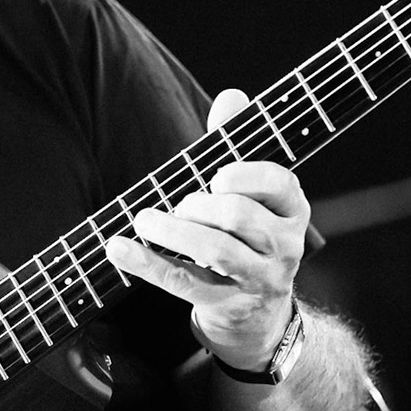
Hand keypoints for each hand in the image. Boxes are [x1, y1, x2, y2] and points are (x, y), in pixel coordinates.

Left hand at [104, 87, 309, 371]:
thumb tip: (232, 95)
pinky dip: (146, 262)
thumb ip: (236, 145)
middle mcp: (285, 244)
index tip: (216, 176)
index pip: (278, 181)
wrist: (257, 315)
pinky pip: (183, 281)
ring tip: (147, 220)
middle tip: (178, 204)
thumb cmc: (245, 237)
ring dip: (174, 231)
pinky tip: (118, 248)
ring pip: (216, 250)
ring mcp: (260, 279)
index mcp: (292, 208)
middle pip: (239, 216)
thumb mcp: (248, 193)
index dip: (243, 174)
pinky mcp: (228, 306)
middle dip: (199, 204)